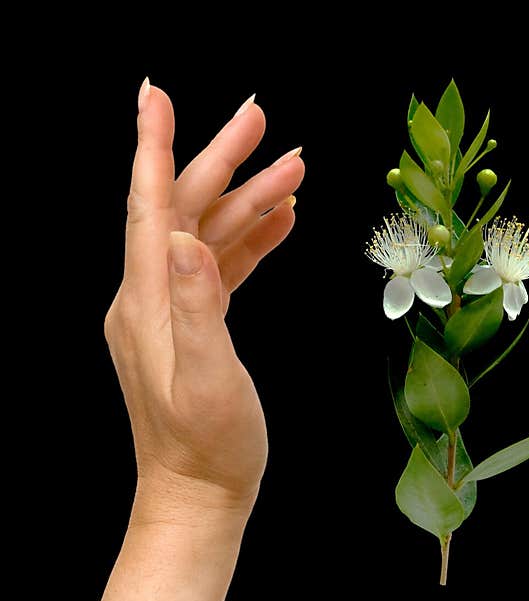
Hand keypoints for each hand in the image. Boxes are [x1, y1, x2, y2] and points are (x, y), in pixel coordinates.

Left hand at [104, 79, 304, 522]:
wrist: (199, 494)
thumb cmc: (208, 447)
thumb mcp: (207, 379)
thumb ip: (197, 307)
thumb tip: (185, 238)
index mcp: (149, 300)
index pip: (149, 207)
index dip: (154, 147)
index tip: (155, 93)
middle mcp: (153, 296)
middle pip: (186, 209)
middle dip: (223, 159)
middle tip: (261, 119)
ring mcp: (173, 310)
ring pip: (210, 234)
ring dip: (250, 200)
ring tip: (295, 170)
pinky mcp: (197, 325)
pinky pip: (222, 267)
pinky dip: (251, 239)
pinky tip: (281, 223)